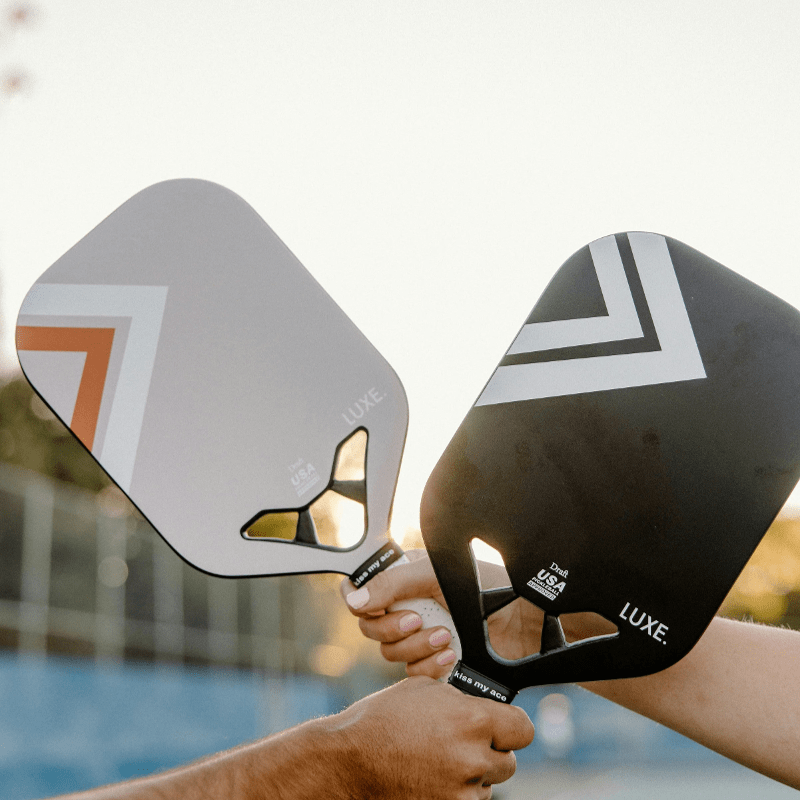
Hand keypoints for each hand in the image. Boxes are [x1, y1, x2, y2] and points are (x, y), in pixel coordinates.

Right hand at [334, 676, 533, 799]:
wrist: (349, 761)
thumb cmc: (383, 719)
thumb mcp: (427, 690)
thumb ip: (463, 700)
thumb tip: (484, 706)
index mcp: (472, 721)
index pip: (523, 729)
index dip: (512, 725)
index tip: (504, 725)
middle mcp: (473, 760)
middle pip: (508, 761)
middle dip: (490, 751)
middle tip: (463, 743)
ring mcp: (461, 794)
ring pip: (487, 785)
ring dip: (472, 774)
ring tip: (438, 759)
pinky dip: (456, 792)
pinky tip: (431, 776)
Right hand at [341, 550, 612, 676]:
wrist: (528, 622)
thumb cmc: (490, 587)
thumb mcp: (437, 575)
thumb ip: (393, 583)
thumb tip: (353, 598)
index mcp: (406, 581)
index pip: (363, 592)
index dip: (361, 602)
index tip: (374, 606)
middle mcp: (410, 608)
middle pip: (371, 627)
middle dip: (392, 628)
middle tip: (416, 622)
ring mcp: (421, 637)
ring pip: (391, 653)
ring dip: (415, 647)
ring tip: (445, 639)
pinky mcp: (436, 664)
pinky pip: (413, 674)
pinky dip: (428, 667)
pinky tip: (450, 658)